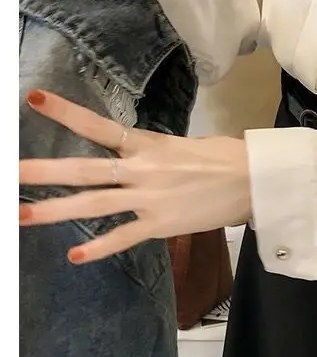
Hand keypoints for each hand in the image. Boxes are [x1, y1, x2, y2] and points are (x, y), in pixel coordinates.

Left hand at [19, 91, 252, 263]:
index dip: (67, 113)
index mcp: (149, 144)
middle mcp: (142, 169)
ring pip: (95, 203)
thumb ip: (155, 152)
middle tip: (12, 172)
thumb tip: (138, 158)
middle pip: (86, 168)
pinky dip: (99, 247)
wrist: (254, 180)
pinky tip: (74, 255)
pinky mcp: (160, 223)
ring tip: (21, 215)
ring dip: (56, 209)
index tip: (34, 100)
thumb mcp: (186, 144)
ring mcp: (149, 198)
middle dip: (45, 171)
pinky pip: (124, 236)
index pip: (100, 126)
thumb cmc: (225, 156)